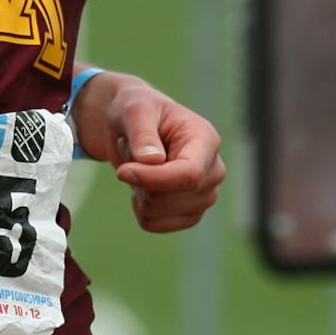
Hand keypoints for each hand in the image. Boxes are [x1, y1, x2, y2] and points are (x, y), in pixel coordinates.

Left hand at [73, 74, 226, 233]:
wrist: (131, 125)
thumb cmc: (137, 110)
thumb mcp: (135, 110)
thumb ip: (143, 133)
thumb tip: (153, 161)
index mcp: (206, 140)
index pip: (190, 174)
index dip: (154, 179)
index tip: (122, 172)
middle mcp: (212, 170)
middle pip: (171, 198)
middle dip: (140, 182)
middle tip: (133, 155)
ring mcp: (203, 195)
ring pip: (159, 213)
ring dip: (138, 192)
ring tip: (139, 167)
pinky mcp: (188, 213)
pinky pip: (153, 224)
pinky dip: (139, 208)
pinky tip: (142, 186)